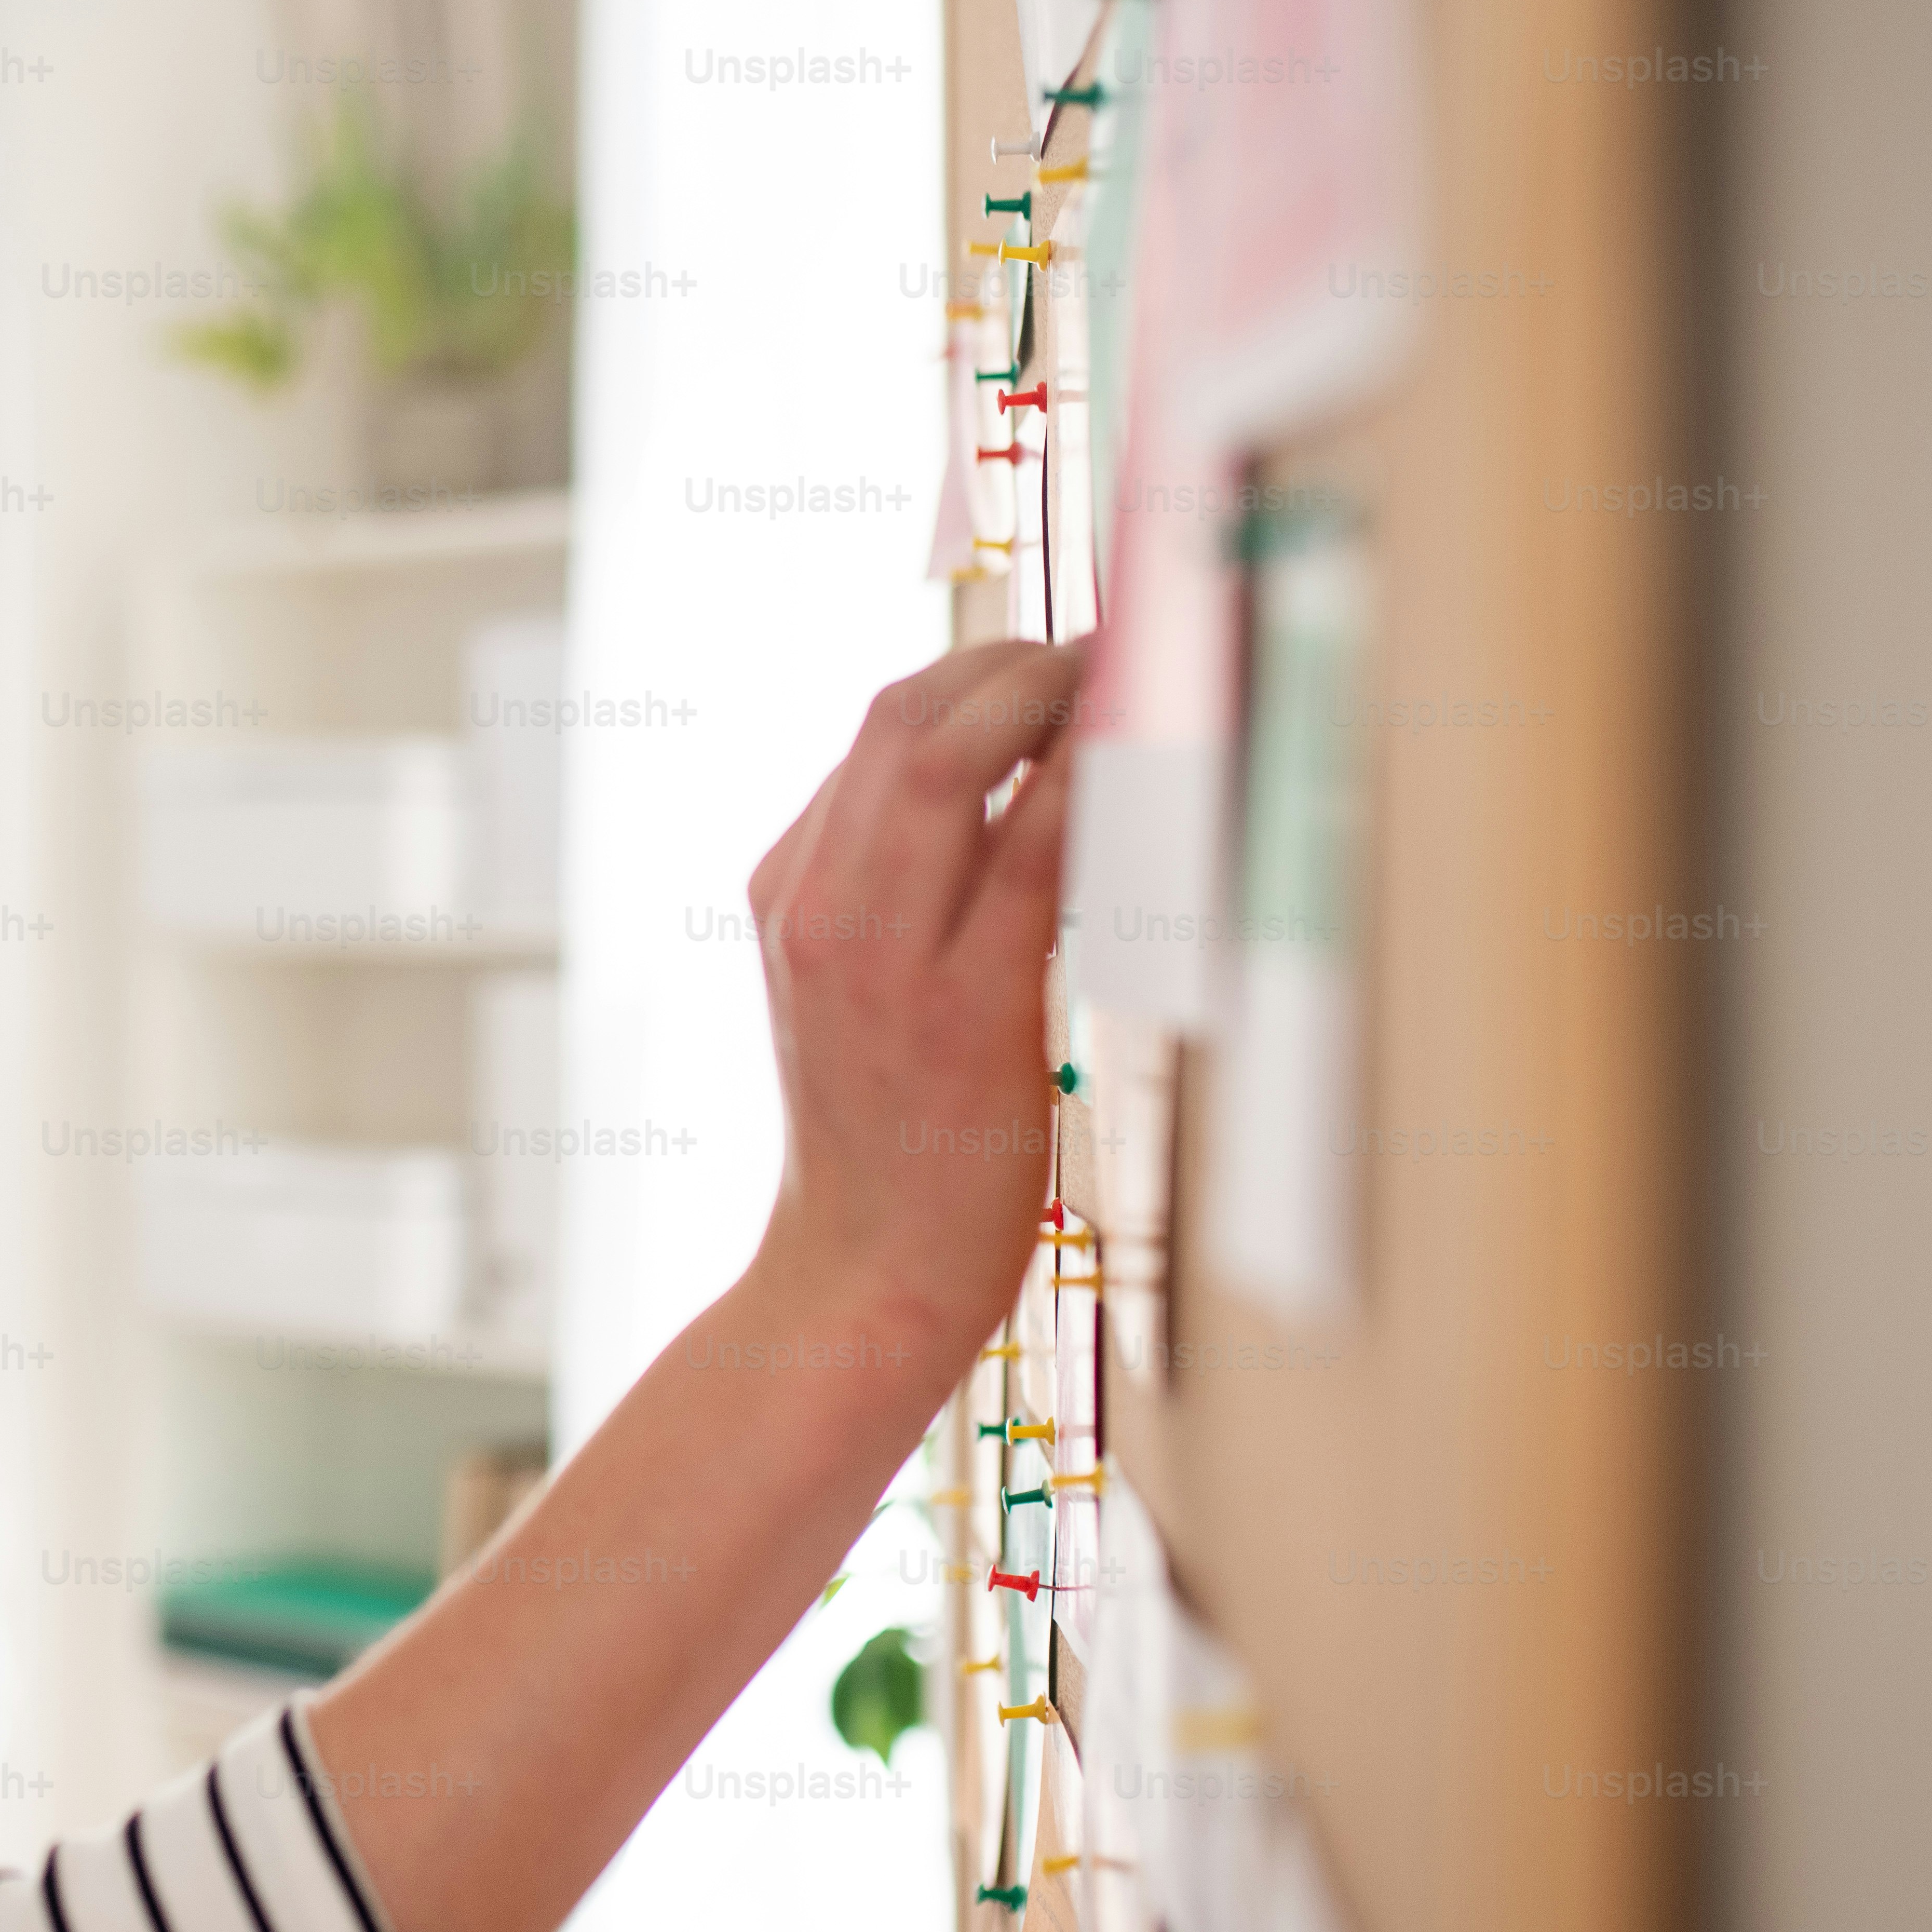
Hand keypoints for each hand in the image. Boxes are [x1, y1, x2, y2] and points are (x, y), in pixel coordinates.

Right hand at [738, 638, 1082, 1366]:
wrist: (863, 1273)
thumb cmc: (885, 1135)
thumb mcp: (850, 989)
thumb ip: (896, 889)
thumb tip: (1007, 791)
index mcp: (787, 893)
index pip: (876, 732)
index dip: (977, 669)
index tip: (1055, 663)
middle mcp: (818, 906)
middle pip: (905, 716)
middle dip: (1015, 661)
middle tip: (1104, 658)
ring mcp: (880, 955)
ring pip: (955, 759)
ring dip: (1055, 700)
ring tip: (1130, 691)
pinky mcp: (963, 1007)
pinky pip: (1033, 855)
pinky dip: (1091, 789)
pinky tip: (1144, 774)